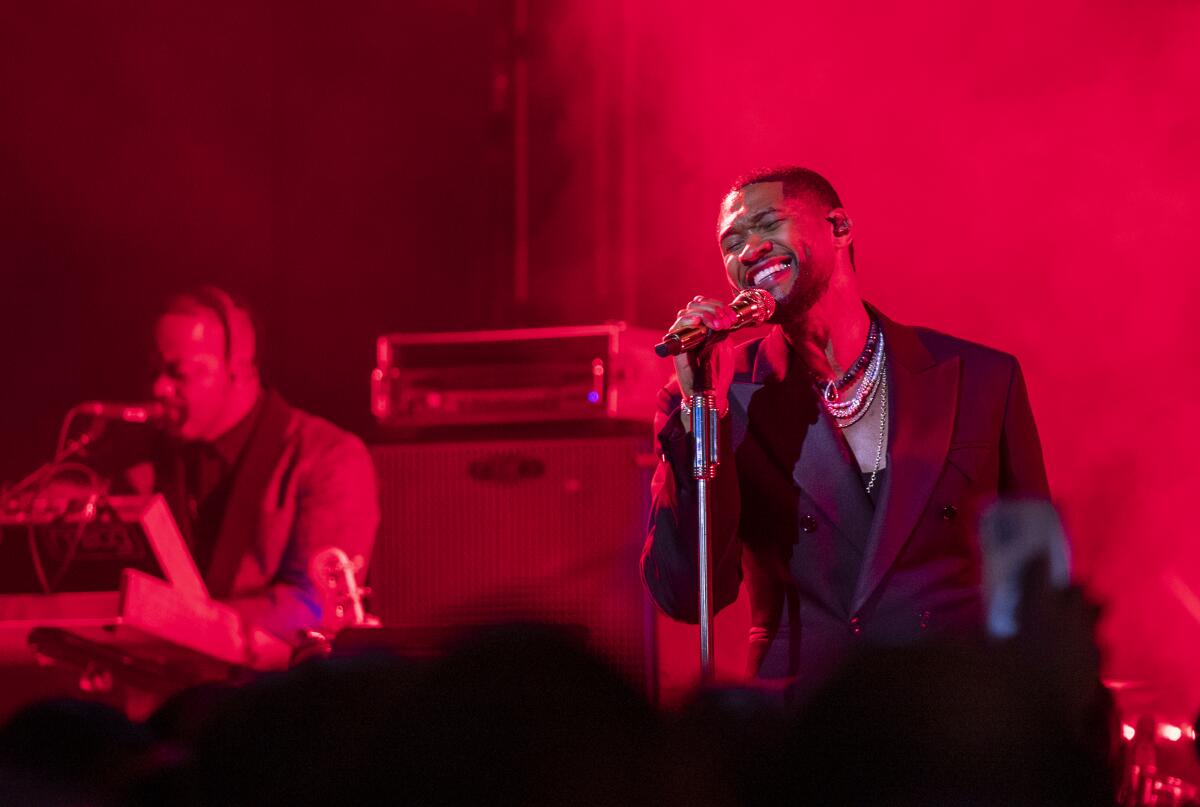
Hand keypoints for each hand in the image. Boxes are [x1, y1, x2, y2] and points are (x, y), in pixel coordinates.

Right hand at [668, 296, 735, 419]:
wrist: (711, 393)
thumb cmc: (717, 372)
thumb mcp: (725, 346)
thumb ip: (723, 331)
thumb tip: (726, 316)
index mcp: (702, 327)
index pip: (703, 304)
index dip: (716, 305)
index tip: (730, 315)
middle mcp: (691, 330)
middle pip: (694, 305)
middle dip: (712, 309)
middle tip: (724, 320)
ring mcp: (682, 338)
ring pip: (685, 313)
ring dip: (703, 313)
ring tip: (715, 323)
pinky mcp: (677, 348)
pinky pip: (676, 329)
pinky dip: (686, 322)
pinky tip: (697, 322)